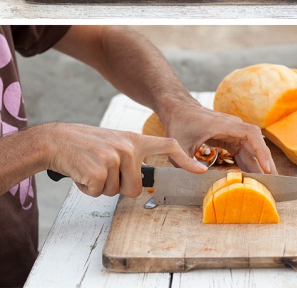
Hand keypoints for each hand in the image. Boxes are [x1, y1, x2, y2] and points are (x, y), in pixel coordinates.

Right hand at [46, 123, 206, 197]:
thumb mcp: (115, 144)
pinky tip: (82, 173)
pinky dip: (88, 189)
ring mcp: (115, 158)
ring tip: (92, 168)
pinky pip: (99, 193)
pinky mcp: (100, 170)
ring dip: (102, 187)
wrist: (58, 140)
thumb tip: (142, 186)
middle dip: (118, 188)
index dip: (185, 159)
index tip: (200, 169)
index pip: (167, 146)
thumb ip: (131, 159)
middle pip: (135, 189)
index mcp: (136, 140)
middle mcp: (129, 148)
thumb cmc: (87, 146)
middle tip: (103, 171)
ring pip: (117, 192)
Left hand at [160, 101, 276, 173]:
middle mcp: (233, 127)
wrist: (179, 111)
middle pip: (256, 143)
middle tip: (275, 181)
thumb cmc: (179, 125)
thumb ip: (187, 162)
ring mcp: (233, 132)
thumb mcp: (178, 146)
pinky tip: (252, 176)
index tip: (266, 167)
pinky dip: (248, 162)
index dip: (261, 151)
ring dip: (259, 164)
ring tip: (267, 182)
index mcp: (225, 126)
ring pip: (252, 148)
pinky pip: (243, 150)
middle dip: (266, 162)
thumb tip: (202, 173)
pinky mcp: (230, 137)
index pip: (251, 135)